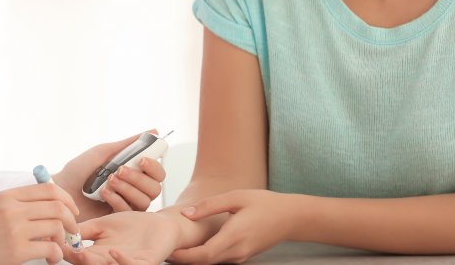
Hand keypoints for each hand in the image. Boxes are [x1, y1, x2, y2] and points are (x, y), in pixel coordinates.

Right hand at [0, 182, 80, 264]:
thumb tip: (53, 202)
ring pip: (56, 227)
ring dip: (63, 239)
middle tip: (72, 231)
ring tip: (57, 247)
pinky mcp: (16, 251)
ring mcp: (14, 229)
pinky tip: (50, 258)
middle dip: (71, 220)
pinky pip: (50, 249)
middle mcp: (12, 209)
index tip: (72, 211)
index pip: (49, 189)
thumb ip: (20, 202)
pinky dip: (56, 254)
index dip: (67, 200)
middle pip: (57, 207)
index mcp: (8, 196)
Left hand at [54, 132, 166, 219]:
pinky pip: (129, 211)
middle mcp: (134, 190)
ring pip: (145, 201)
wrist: (61, 189)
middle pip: (155, 188)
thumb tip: (154, 130)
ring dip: (127, 188)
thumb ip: (129, 144)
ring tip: (108, 182)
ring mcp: (127, 205)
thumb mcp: (104, 152)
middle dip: (138, 178)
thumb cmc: (80, 170)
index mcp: (134, 172)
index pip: (158, 173)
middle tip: (118, 171)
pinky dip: (117, 199)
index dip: (154, 166)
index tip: (141, 160)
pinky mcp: (118, 219)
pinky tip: (103, 193)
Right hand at [62, 211, 180, 264]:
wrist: (161, 225)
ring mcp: (128, 264)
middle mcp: (111, 262)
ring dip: (94, 263)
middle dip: (78, 259)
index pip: (79, 256)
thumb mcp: (103, 224)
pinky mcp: (145, 263)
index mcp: (99, 254)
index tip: (54, 242)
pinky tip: (112, 251)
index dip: (67, 251)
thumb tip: (63, 228)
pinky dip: (121, 261)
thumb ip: (85, 229)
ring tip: (82, 254)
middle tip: (66, 251)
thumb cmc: (133, 225)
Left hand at [168, 189, 301, 263]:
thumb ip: (210, 206)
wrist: (291, 217)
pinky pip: (220, 259)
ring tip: (173, 248)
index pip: (203, 255)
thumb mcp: (236, 197)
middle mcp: (237, 251)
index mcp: (234, 236)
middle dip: (183, 259)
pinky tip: (193, 248)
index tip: (167, 250)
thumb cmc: (264, 203)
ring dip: (193, 259)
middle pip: (205, 262)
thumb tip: (186, 214)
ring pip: (212, 263)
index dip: (183, 256)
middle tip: (163, 249)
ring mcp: (241, 256)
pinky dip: (204, 256)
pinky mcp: (243, 256)